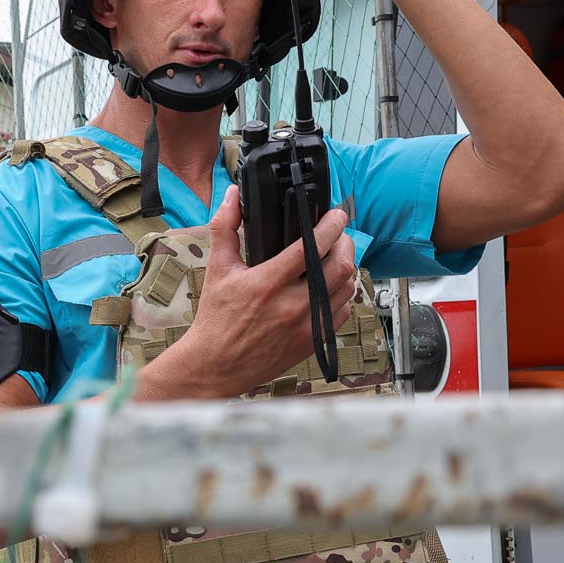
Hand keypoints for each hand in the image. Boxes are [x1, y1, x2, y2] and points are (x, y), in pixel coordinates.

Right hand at [150, 187, 356, 399]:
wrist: (217, 365)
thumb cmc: (217, 319)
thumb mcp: (217, 269)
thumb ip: (225, 228)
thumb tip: (232, 196)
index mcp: (267, 283)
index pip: (310, 248)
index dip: (330, 226)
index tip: (336, 214)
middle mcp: (291, 305)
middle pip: (339, 268)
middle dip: (346, 244)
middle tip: (340, 234)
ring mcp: (306, 325)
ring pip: (346, 290)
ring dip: (347, 269)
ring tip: (337, 257)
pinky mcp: (313, 341)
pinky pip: (343, 313)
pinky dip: (343, 296)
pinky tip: (331, 288)